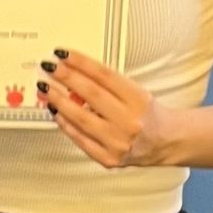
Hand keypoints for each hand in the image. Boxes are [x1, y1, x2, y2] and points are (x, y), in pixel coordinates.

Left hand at [39, 50, 175, 170]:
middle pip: (91, 94)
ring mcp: (118, 142)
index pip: (104, 76)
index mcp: (138, 99)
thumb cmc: (148, 114)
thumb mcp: (136, 92)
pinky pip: (80, 139)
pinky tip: (55, 112)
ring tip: (46, 89)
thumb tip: (73, 73)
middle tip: (49, 68)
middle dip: (66, 78)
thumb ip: (107, 85)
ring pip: (81, 118)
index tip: (63, 54)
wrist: (166, 142)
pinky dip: (65, 124)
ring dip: (59, 101)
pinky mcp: (108, 158)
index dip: (80, 62)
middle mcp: (129, 121)